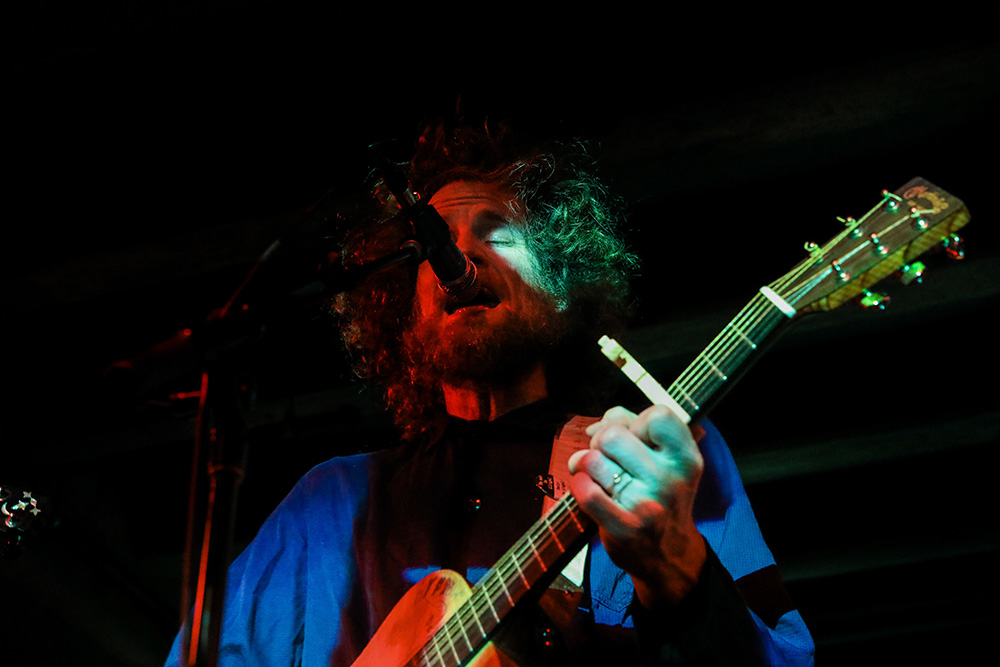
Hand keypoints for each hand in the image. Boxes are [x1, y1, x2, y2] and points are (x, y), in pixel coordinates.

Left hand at [567, 405, 706, 608]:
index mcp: (686, 458)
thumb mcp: (666, 460)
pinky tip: (589, 490)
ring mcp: (646, 504)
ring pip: (593, 459)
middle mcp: (670, 479)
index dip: (636, 421)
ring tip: (600, 478)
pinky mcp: (623, 527)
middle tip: (610, 461)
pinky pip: (584, 489)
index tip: (634, 438)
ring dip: (587, 465)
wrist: (668, 555)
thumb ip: (633, 426)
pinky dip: (579, 485)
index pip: (658, 415)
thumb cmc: (660, 496)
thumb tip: (595, 425)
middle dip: (601, 442)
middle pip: (612, 434)